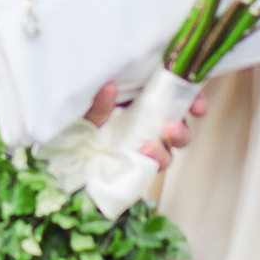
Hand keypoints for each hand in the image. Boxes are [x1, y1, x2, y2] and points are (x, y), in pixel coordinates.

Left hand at [81, 79, 209, 169]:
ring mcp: (142, 149)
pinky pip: (149, 171)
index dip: (193, 101)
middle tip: (171, 127)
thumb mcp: (87, 108)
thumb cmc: (80, 121)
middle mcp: (148, 126)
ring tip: (149, 147)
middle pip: (178, 130)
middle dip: (181, 131)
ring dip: (163, 152)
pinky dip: (148, 166)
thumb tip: (109, 88)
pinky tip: (140, 160)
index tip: (197, 104)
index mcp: (144, 103)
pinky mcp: (135, 169)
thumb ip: (98, 103)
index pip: (177, 100)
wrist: (62, 154)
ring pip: (167, 154)